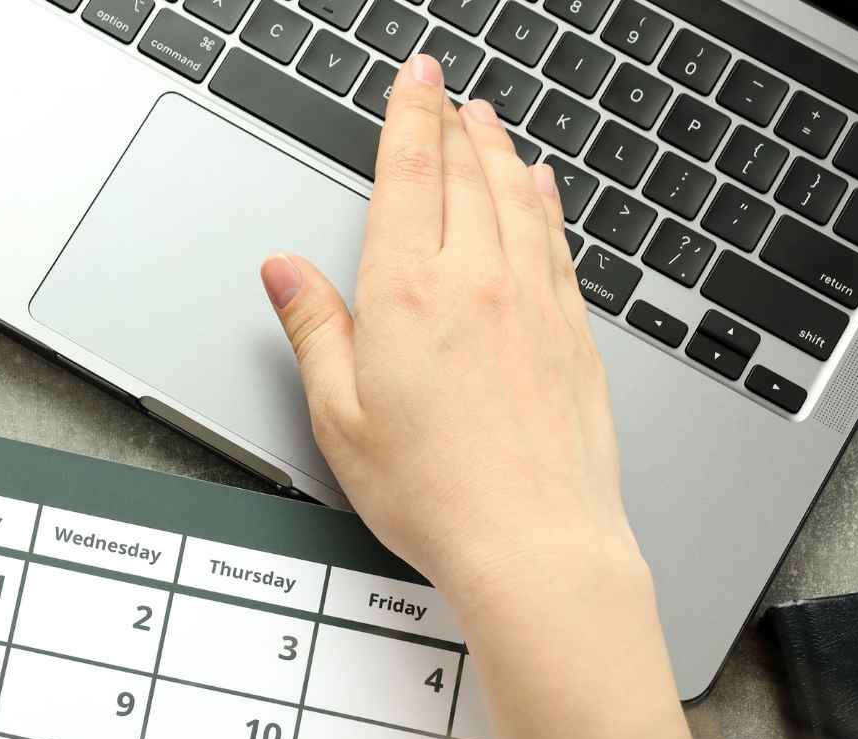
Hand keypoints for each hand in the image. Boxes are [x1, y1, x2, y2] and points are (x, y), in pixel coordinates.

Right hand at [263, 56, 694, 738]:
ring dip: (499, 150)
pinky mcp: (573, 333)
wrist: (534, 542)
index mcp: (408, 293)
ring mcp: (534, 301)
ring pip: (518, 197)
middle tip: (445, 89)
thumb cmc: (432, 493)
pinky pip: (557, 240)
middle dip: (452, 122)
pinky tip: (541, 188)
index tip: (414, 78)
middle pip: (467, 173)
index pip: (409, 175)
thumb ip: (314, 330)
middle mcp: (478, 281)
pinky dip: (544, 200)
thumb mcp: (339, 416)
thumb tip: (284, 271)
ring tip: (488, 121)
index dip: (410, 115)